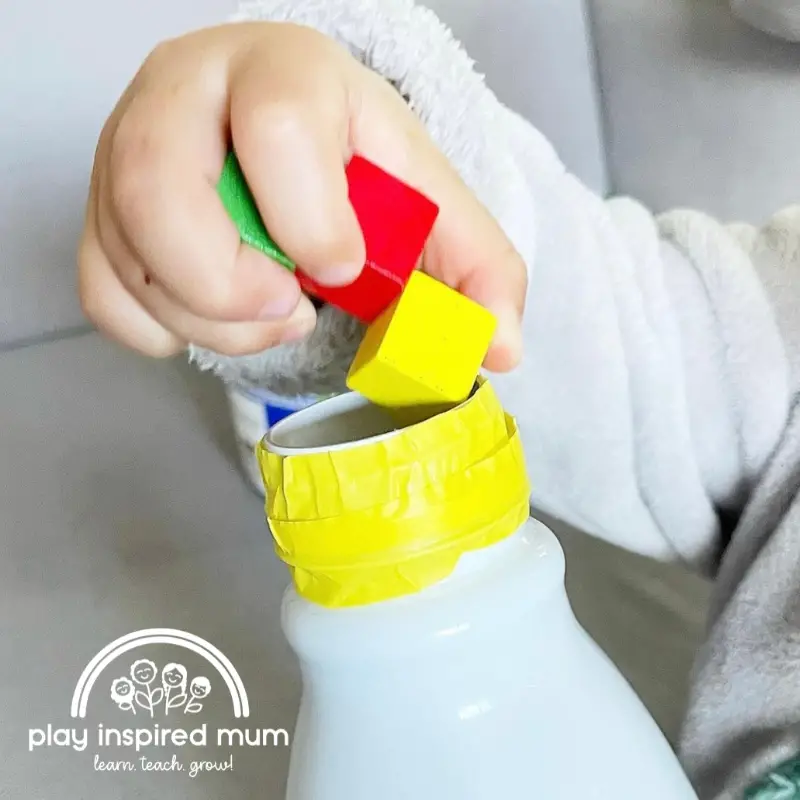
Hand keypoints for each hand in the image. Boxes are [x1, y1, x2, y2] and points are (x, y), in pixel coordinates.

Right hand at [78, 23, 526, 369]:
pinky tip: (214, 317)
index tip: (342, 269)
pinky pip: (103, 289)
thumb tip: (501, 346)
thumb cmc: (355, 164)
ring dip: (208, 319)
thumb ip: (479, 270)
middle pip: (159, 186)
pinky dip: (160, 330)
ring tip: (270, 310)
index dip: (312, 219)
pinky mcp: (102, 206)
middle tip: (291, 306)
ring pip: (129, 250)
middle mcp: (189, 92)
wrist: (288, 135)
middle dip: (232, 284)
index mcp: (286, 71)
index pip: (279, 126)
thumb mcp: (431, 203)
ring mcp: (129, 147)